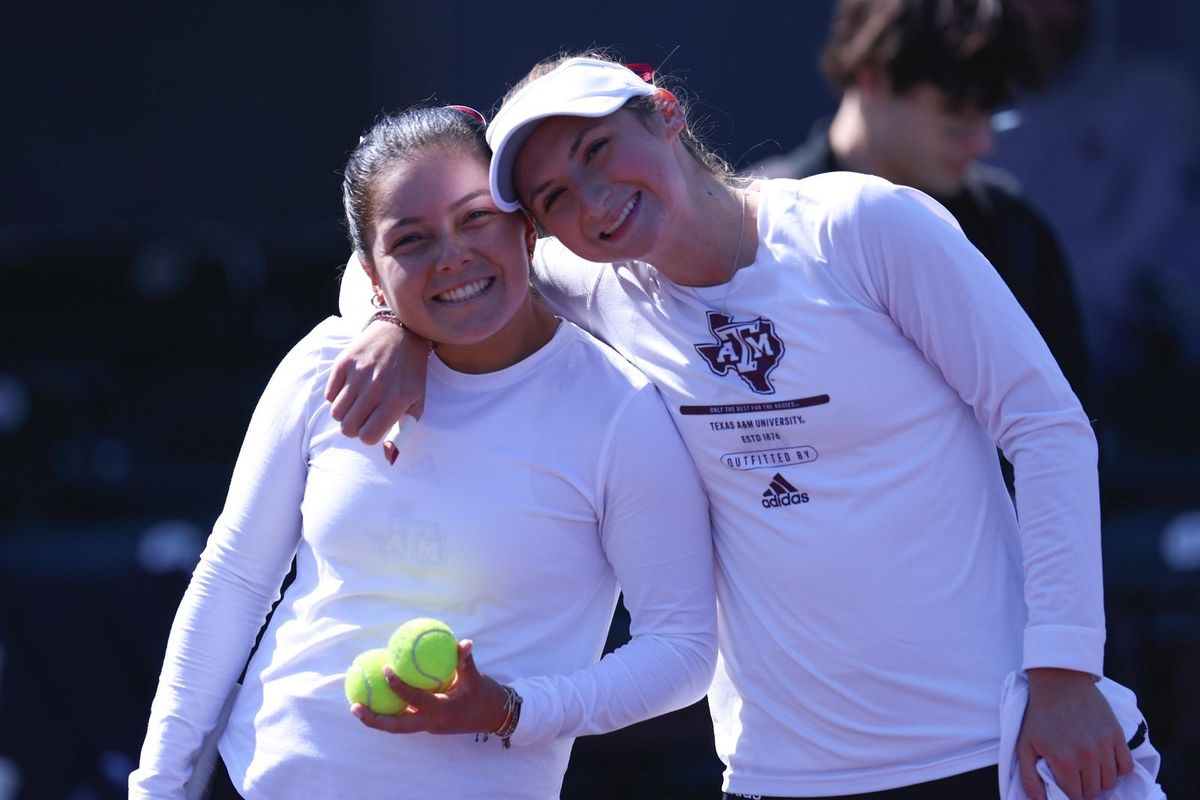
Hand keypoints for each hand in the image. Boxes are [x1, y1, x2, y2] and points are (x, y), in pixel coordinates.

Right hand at [325, 320, 428, 445]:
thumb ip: (404, 430)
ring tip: (357, 403)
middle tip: (362, 417)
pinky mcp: (344, 363)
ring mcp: (358, 374)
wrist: (402, 332)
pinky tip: (350, 388)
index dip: (368, 436)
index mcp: (396, 401)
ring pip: (336, 413)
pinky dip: (337, 396)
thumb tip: (389, 457)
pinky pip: (329, 394)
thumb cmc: (411, 372)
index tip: (373, 427)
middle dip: (354, 428)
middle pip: (348, 428)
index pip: (367, 437)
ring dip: (344, 413)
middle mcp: (376, 388)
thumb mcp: (417, 401)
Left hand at [352, 640, 509, 735]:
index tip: (385, 668)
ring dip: (377, 718)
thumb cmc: (485, 696)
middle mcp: (432, 723)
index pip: (415, 699)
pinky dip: (391, 712)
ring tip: (356, 705)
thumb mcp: (476, 678)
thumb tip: (463, 642)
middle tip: (354, 706)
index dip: (398, 686)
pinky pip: (405, 719)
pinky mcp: (428, 725)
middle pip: (397, 727)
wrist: (495, 717)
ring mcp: (429, 727)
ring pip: (398, 726)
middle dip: (374, 719)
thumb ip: (465, 661)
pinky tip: (378, 698)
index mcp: (442, 712)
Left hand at [1017, 668, 1133, 799]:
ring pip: (1111, 782)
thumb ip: (1028, 777)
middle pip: (1094, 791)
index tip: (1067, 787)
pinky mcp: (1117, 735)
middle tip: (1077, 779)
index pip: (1076, 796)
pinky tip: (1105, 762)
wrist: (1058, 682)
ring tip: (1089, 771)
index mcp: (1064, 761)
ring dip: (1101, 781)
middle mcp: (1087, 756)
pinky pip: (1126, 766)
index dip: (1071, 795)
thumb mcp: (1025, 744)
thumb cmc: (1039, 714)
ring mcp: (1105, 745)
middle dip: (1085, 790)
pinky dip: (1118, 770)